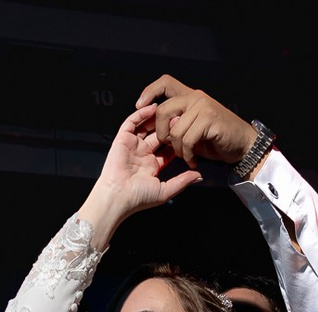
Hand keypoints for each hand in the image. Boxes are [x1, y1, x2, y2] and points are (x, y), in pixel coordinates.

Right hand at [84, 104, 204, 226]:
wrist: (118, 197)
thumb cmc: (138, 198)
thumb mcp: (166, 190)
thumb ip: (183, 181)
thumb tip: (199, 176)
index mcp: (153, 165)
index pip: (168, 147)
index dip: (177, 139)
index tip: (189, 131)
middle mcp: (143, 153)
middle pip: (158, 134)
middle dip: (169, 126)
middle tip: (181, 117)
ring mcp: (132, 146)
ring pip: (146, 126)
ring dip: (157, 118)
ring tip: (169, 109)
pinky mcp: (122, 140)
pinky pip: (132, 123)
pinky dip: (141, 114)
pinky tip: (152, 108)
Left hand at [135, 75, 257, 167]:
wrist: (243, 145)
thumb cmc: (217, 139)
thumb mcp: (192, 130)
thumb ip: (177, 125)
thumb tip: (164, 129)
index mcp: (190, 96)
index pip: (165, 83)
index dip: (149, 91)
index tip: (139, 106)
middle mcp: (195, 97)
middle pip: (162, 110)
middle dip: (161, 133)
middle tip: (170, 146)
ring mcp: (203, 106)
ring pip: (175, 129)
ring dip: (177, 149)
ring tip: (186, 156)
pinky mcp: (210, 119)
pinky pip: (187, 139)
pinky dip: (187, 154)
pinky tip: (193, 160)